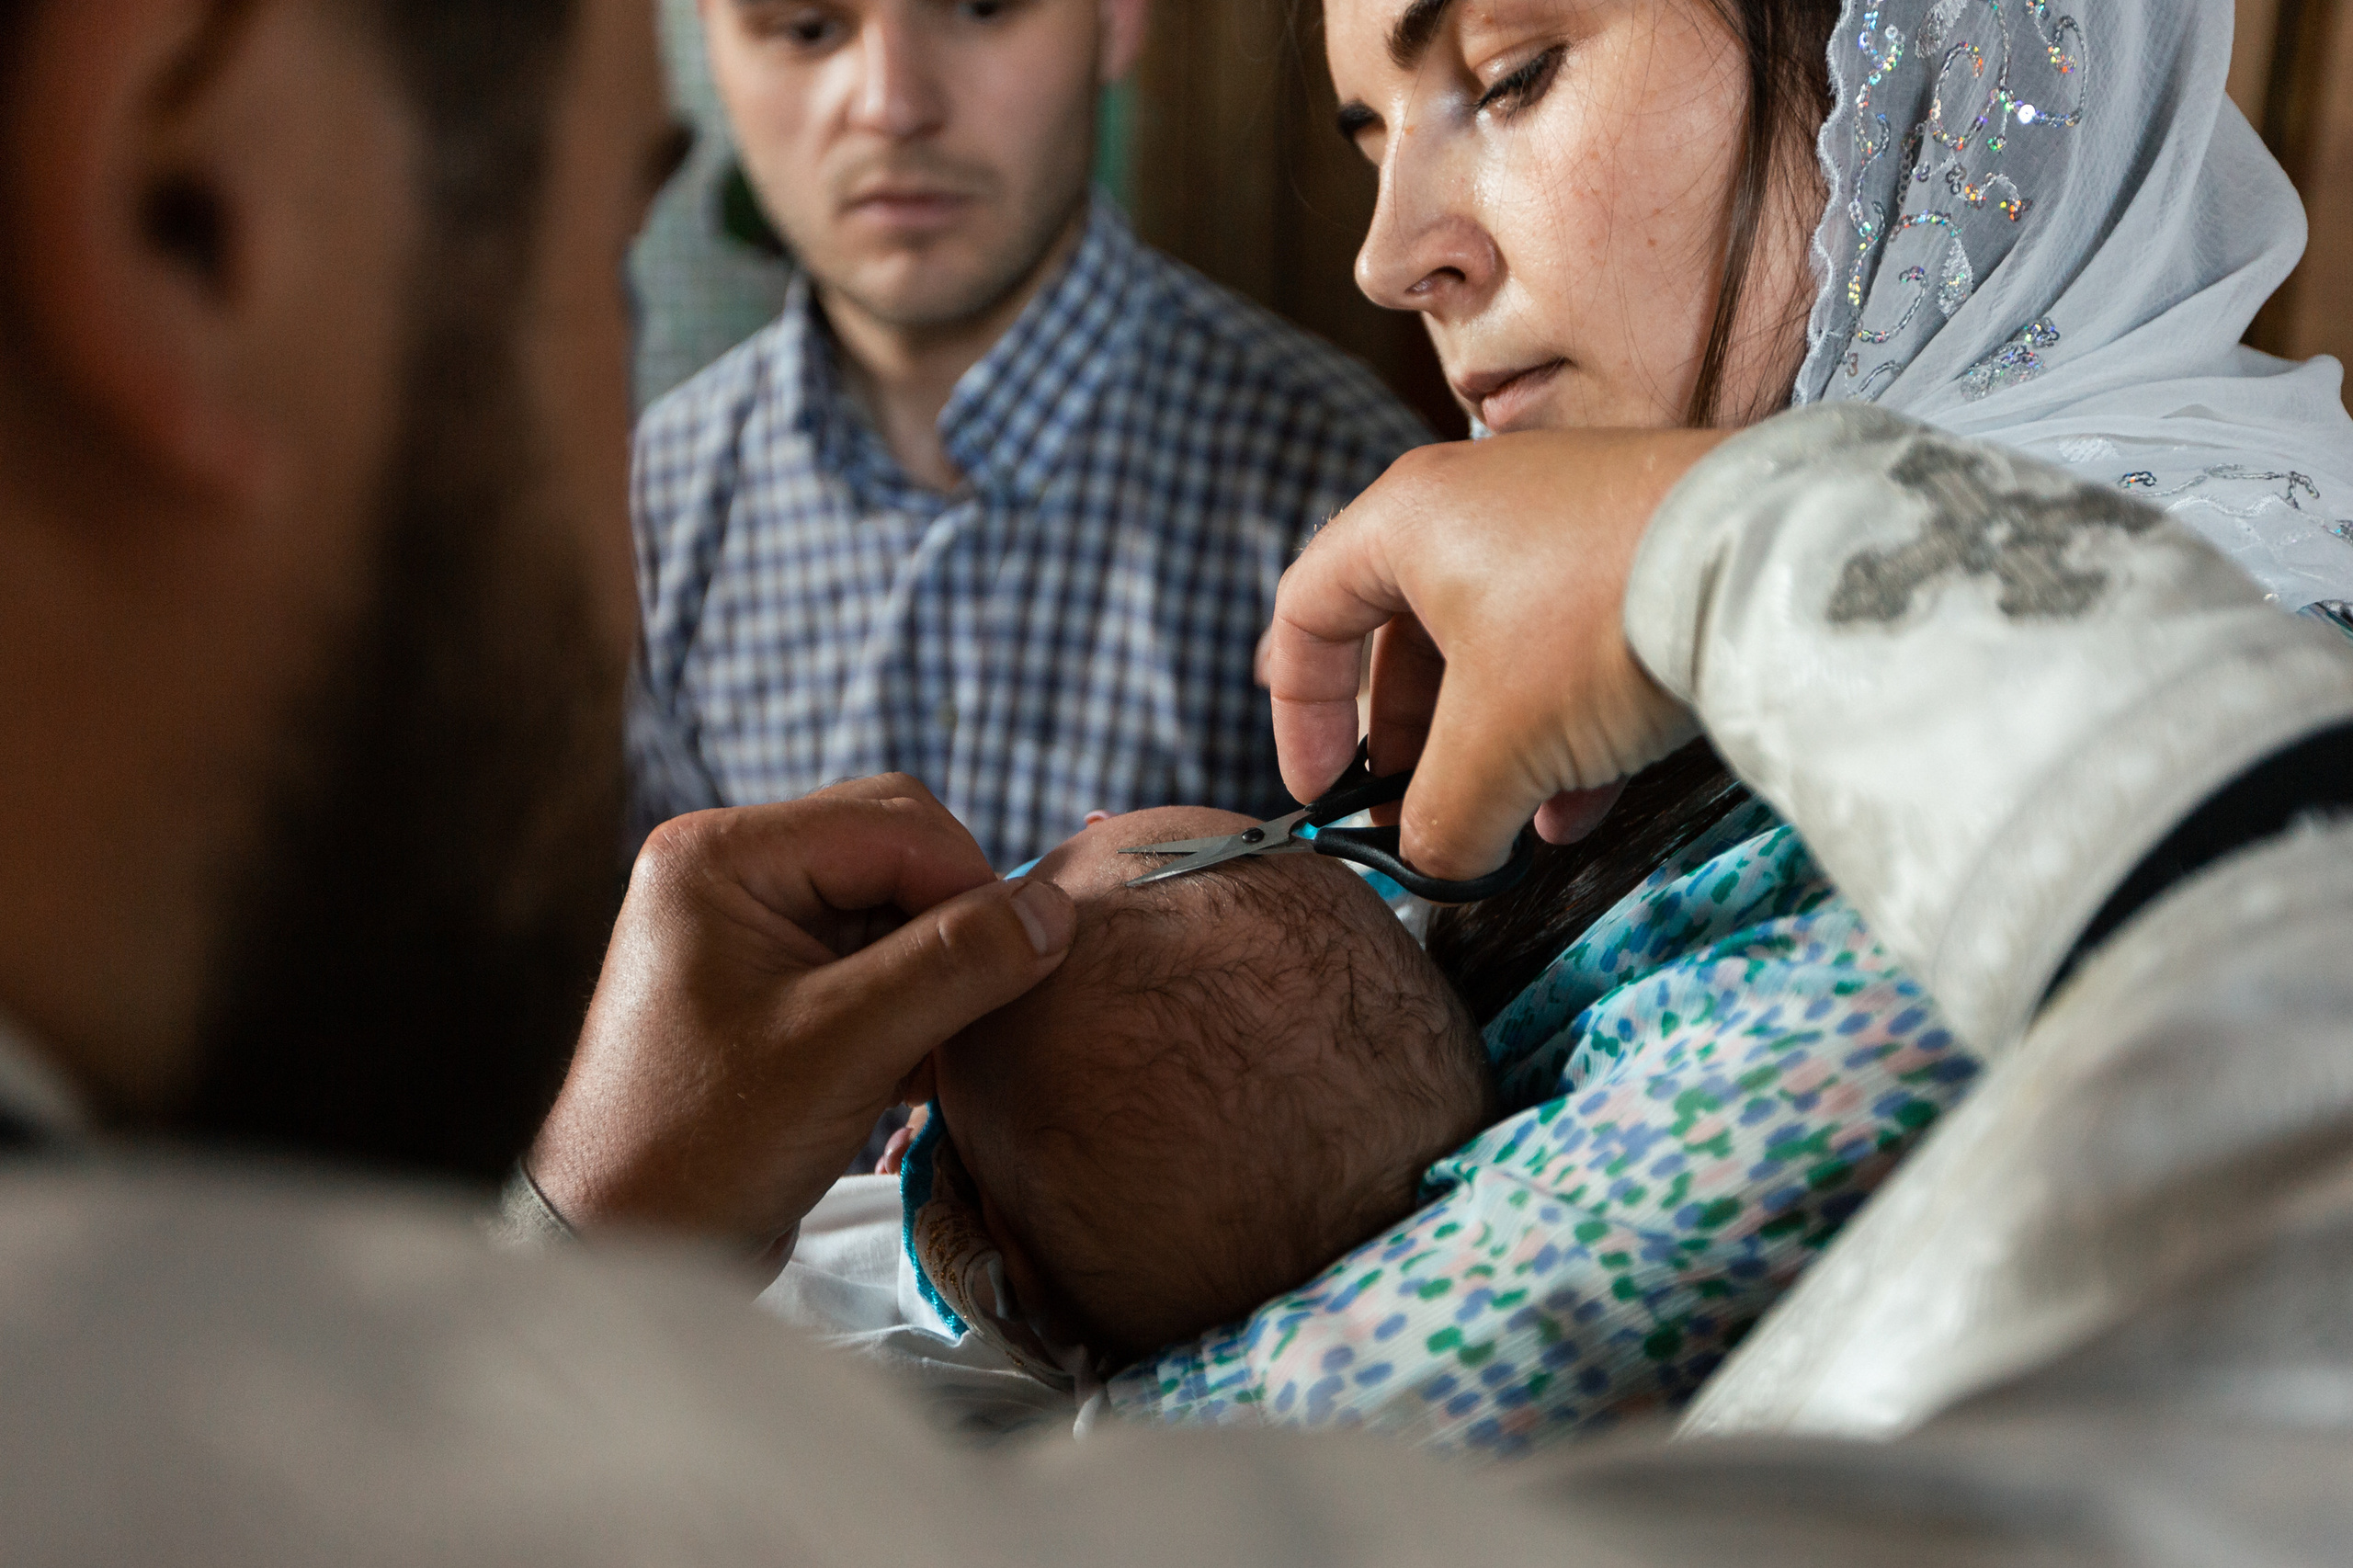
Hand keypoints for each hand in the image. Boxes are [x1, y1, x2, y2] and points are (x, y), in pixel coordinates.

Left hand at [527, 776, 1073, 1265]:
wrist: (631, 1249)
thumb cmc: (709, 1146)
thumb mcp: (848, 1046)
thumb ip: (957, 964)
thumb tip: (1055, 908)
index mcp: (722, 855)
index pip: (893, 824)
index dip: (973, 884)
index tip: (1032, 957)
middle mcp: (731, 871)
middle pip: (897, 849)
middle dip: (954, 923)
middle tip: (980, 1005)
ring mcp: (750, 926)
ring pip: (895, 906)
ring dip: (937, 971)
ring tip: (934, 1054)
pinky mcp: (772, 983)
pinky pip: (873, 956)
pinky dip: (911, 1004)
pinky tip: (909, 1073)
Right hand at [1266, 430, 1725, 880]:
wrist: (1770, 561)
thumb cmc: (1599, 626)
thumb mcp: (1497, 746)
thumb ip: (1441, 818)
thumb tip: (1434, 869)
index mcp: (1407, 518)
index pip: (1309, 614)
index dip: (1299, 716)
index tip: (1322, 791)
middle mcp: (1476, 502)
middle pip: (1404, 640)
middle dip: (1411, 749)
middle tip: (1417, 819)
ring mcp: (1563, 521)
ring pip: (1495, 651)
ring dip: (1492, 752)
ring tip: (1510, 832)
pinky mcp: (1638, 548)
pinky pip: (1569, 645)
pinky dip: (1560, 727)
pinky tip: (1579, 808)